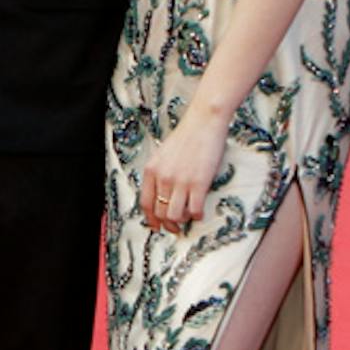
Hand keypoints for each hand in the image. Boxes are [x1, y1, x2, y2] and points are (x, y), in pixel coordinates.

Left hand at [139, 112, 226, 234]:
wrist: (204, 122)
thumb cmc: (186, 137)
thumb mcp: (163, 154)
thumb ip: (159, 173)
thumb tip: (162, 195)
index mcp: (152, 170)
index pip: (145, 203)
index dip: (151, 219)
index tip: (157, 226)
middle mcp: (163, 177)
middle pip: (160, 212)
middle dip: (168, 224)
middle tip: (175, 227)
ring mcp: (181, 181)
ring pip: (175, 215)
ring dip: (182, 221)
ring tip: (188, 218)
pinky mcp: (199, 183)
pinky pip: (195, 210)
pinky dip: (197, 215)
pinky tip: (200, 211)